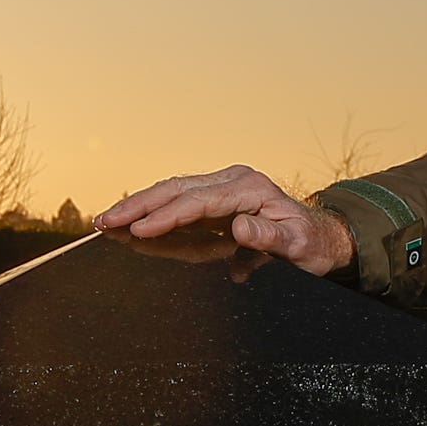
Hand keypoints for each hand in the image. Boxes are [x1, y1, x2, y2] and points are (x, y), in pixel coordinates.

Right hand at [97, 166, 358, 277]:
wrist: (322, 237)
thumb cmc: (310, 243)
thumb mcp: (296, 244)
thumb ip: (267, 236)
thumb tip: (239, 226)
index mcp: (249, 187)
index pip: (197, 201)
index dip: (166, 216)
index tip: (138, 230)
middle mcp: (232, 180)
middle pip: (177, 189)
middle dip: (138, 205)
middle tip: (104, 221)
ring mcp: (222, 187)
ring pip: (172, 191)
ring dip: (138, 206)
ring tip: (105, 220)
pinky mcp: (215, 198)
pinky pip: (178, 203)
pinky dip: (151, 211)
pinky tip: (128, 221)